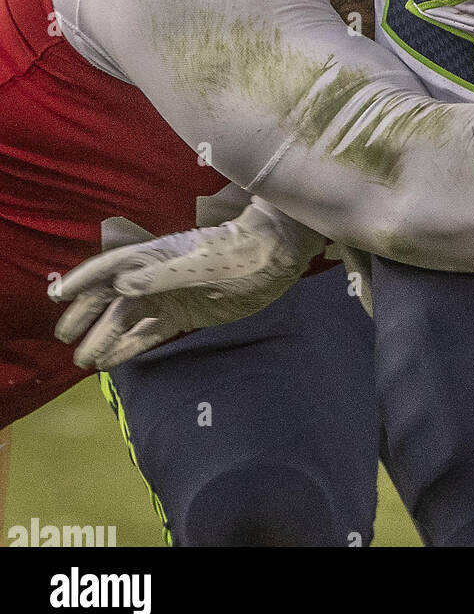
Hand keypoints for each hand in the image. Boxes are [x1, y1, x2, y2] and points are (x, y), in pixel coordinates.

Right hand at [49, 199, 327, 369]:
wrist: (274, 257)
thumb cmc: (238, 253)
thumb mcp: (200, 264)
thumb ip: (161, 274)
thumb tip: (122, 284)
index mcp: (156, 258)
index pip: (111, 268)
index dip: (85, 280)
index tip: (60, 294)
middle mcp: (157, 276)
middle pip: (113, 296)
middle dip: (88, 314)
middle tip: (65, 338)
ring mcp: (171, 296)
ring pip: (129, 318)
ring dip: (106, 336)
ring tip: (83, 359)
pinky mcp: (187, 314)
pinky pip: (151, 332)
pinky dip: (130, 346)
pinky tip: (112, 361)